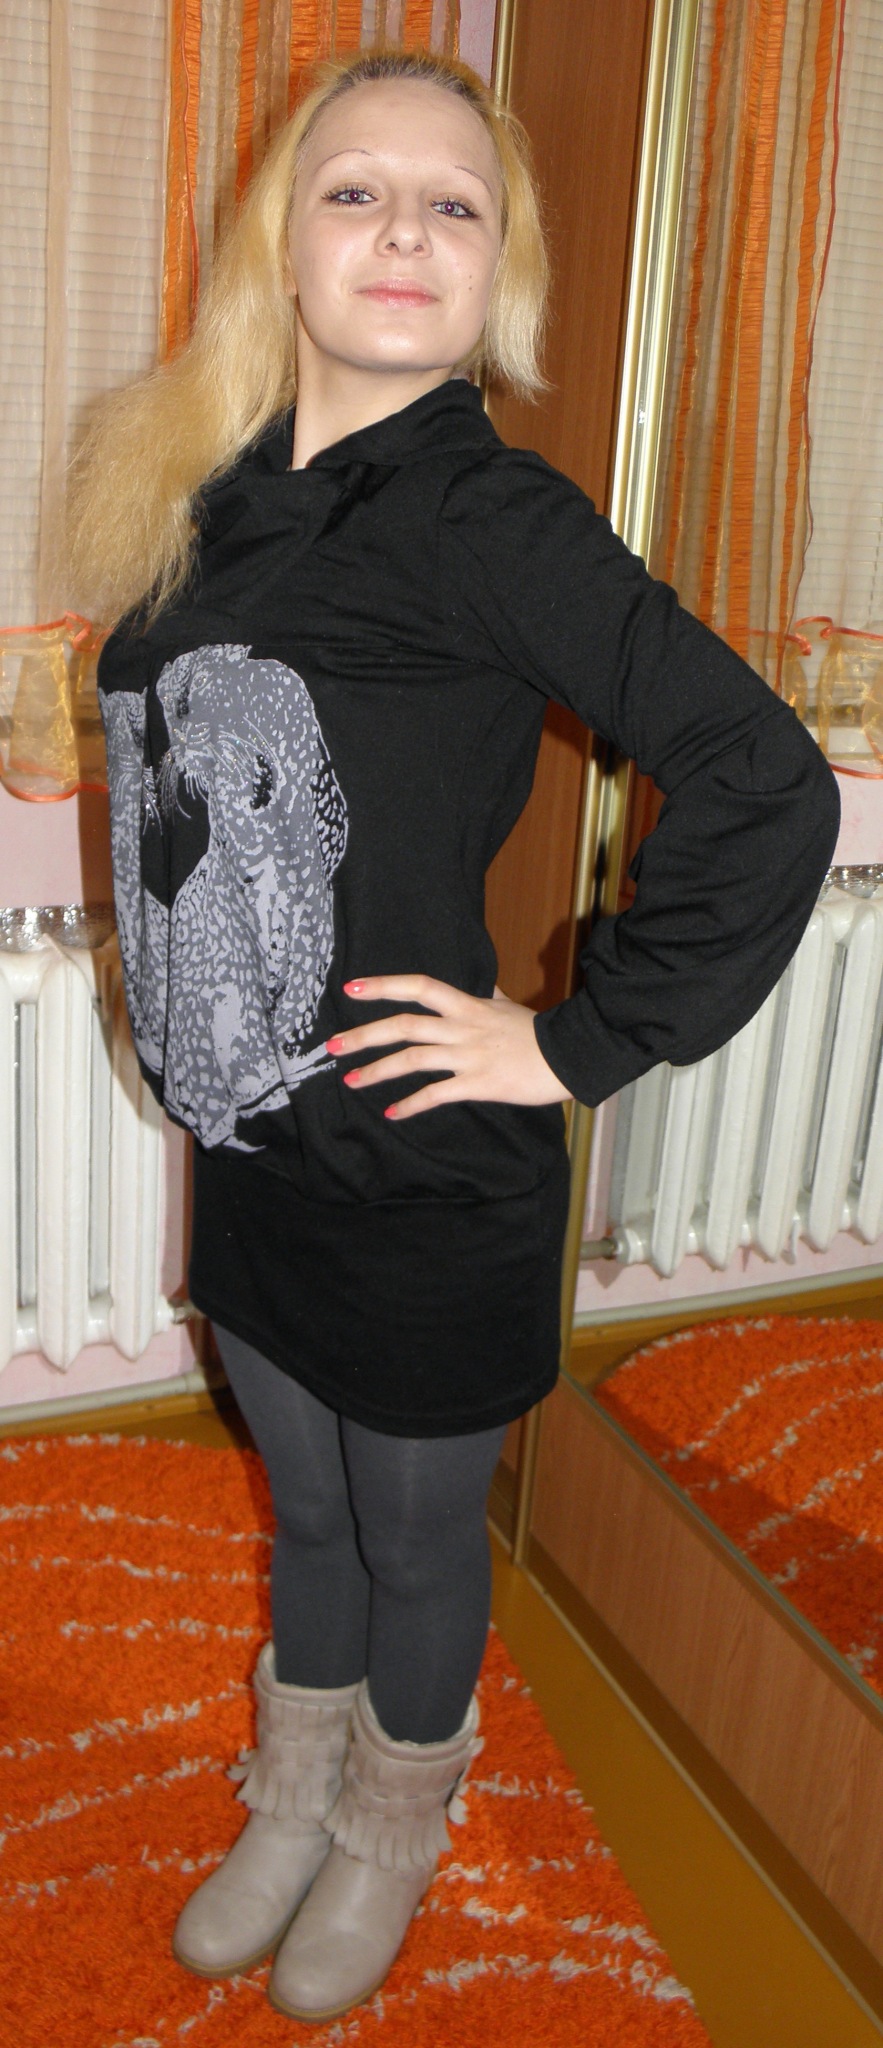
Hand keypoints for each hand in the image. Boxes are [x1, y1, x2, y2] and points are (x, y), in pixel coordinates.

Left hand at [325, 974, 572, 1120]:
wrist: (569, 1057)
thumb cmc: (539, 1033)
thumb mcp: (508, 1006)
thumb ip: (490, 995)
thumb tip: (485, 985)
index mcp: (467, 1005)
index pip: (420, 987)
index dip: (384, 985)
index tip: (351, 988)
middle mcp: (462, 1027)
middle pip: (404, 1026)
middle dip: (364, 1035)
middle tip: (332, 1046)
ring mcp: (468, 1056)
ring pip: (412, 1060)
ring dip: (377, 1071)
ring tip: (351, 1080)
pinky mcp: (478, 1084)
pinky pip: (436, 1095)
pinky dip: (411, 1105)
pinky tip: (392, 1113)